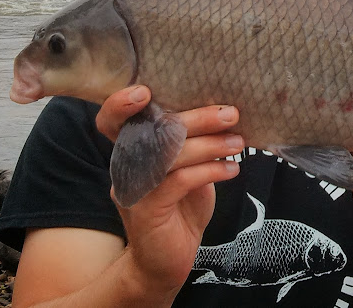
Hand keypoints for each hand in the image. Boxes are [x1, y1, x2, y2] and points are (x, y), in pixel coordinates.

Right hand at [96, 86, 243, 298]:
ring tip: (239, 143)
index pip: (113, 119)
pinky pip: (179, 181)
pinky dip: (209, 171)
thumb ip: (192, 144)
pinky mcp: (147, 210)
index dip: (121, 103)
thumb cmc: (181, 207)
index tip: (146, 90)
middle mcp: (125, 165)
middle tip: (230, 113)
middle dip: (197, 118)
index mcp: (131, 149)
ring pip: (169, 154)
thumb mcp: (188, 169)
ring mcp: (133, 188)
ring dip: (210, 145)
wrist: (167, 262)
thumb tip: (225, 113)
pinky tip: (231, 170)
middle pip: (154, 130)